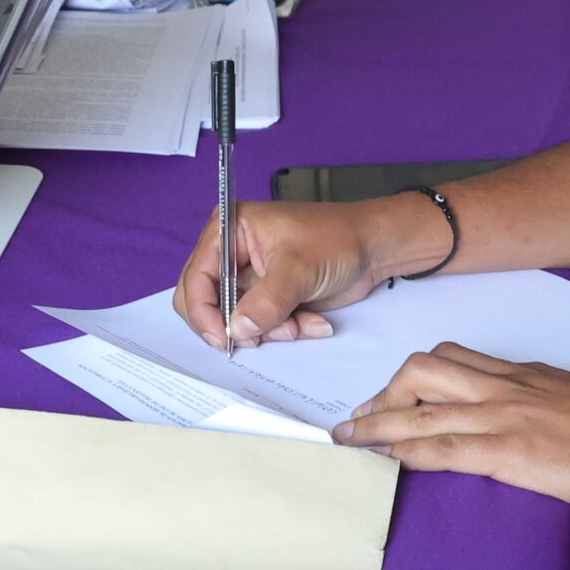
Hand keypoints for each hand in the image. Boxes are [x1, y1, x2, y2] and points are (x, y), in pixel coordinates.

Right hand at [175, 198, 386, 347]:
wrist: (373, 249)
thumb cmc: (336, 239)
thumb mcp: (298, 269)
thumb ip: (266, 302)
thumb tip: (237, 330)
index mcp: (227, 231)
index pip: (196, 278)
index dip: (203, 312)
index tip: (224, 338)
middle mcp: (230, 254)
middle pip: (206, 303)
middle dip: (237, 324)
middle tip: (259, 338)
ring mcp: (248, 278)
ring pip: (235, 321)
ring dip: (270, 330)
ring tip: (300, 323)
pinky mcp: (266, 298)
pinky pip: (260, 327)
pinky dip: (285, 330)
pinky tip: (312, 321)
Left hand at [333, 343, 569, 517]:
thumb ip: (538, 404)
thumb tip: (516, 420)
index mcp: (524, 374)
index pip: (453, 359)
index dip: (412, 376)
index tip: (392, 394)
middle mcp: (508, 386)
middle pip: (425, 368)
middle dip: (386, 391)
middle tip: (365, 417)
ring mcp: (507, 417)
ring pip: (423, 409)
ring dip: (378, 424)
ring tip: (350, 439)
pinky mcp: (511, 452)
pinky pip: (444, 449)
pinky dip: (407, 453)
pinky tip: (386, 461)